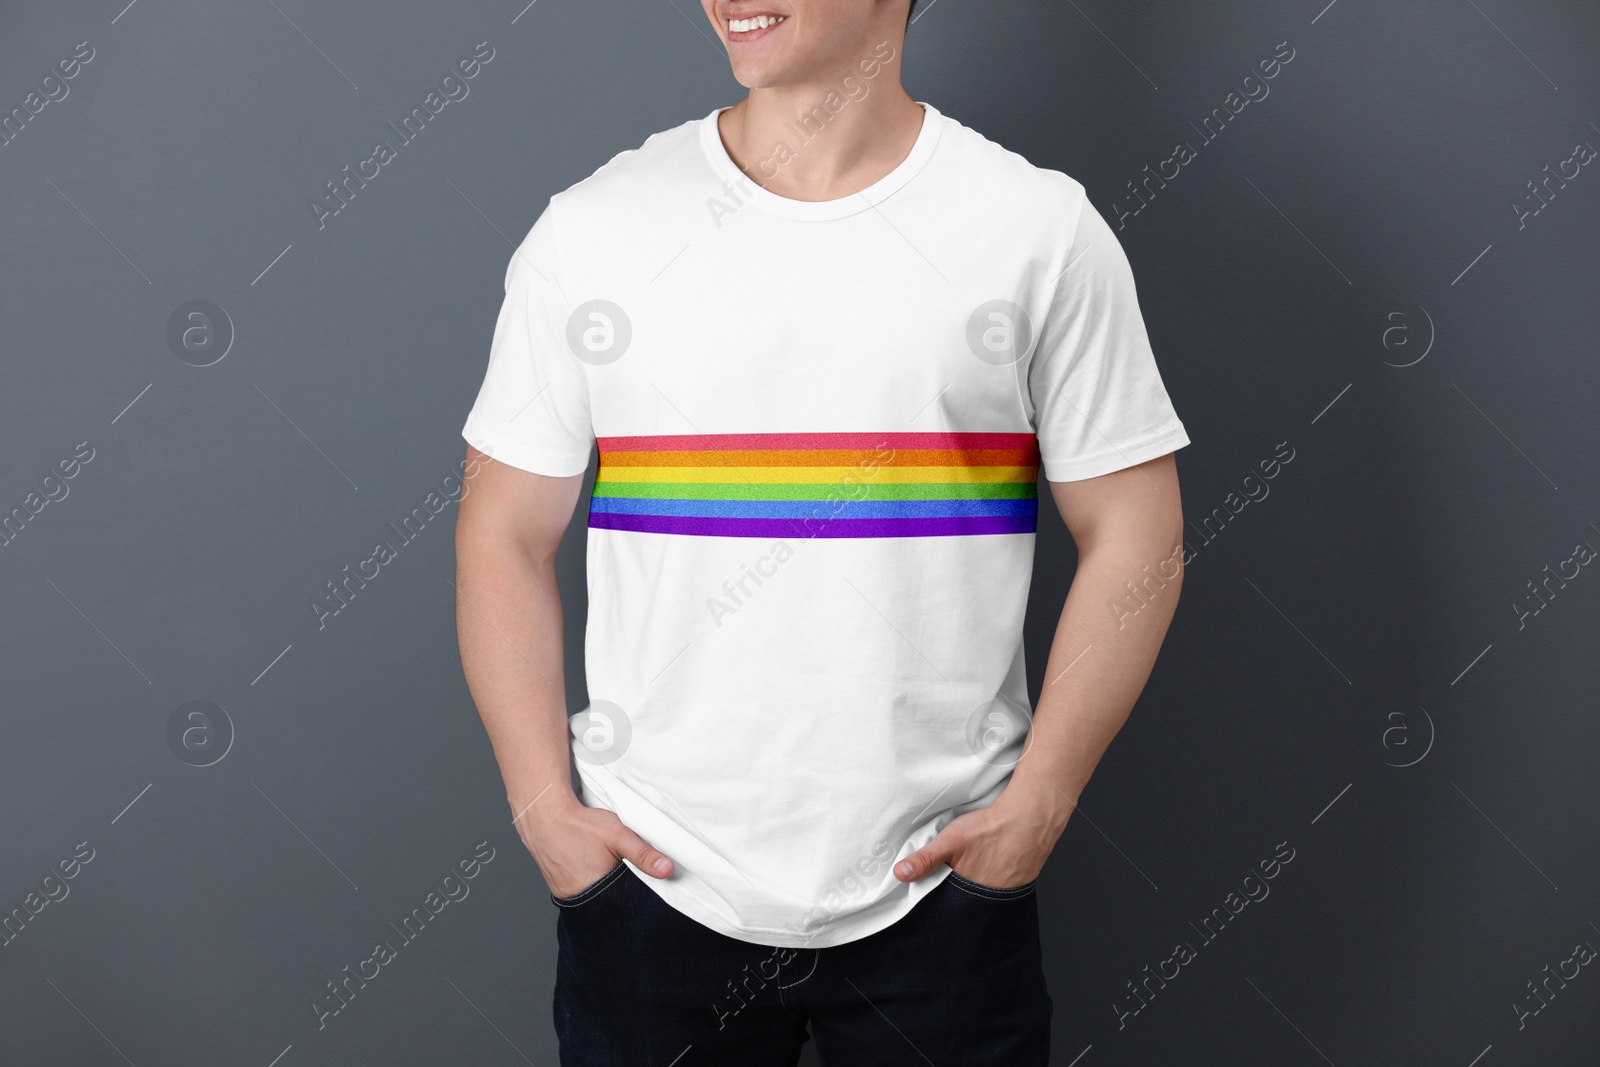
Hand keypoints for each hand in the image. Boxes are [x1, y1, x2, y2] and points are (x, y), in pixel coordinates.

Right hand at [512, 794, 673, 898]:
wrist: (544, 815)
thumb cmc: (580, 824)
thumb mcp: (618, 835)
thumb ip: (643, 853)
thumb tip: (667, 869)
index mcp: (596, 891)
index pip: (624, 906)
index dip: (635, 897)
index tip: (642, 888)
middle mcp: (578, 898)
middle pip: (609, 904)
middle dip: (620, 894)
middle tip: (621, 871)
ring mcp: (565, 894)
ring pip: (594, 898)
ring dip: (604, 889)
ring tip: (604, 868)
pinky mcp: (558, 887)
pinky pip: (580, 892)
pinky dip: (589, 884)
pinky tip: (591, 869)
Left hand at [892, 792, 1065, 889]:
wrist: (1030, 818)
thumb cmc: (990, 829)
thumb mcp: (950, 842)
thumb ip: (925, 860)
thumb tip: (899, 875)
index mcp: (967, 891)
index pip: (946, 906)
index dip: (937, 902)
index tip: (927, 898)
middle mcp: (987, 898)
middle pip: (964, 904)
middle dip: (954, 898)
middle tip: (951, 882)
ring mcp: (1005, 892)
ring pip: (983, 897)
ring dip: (973, 890)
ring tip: (970, 873)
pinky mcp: (1019, 883)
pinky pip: (1000, 889)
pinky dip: (992, 882)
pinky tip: (990, 868)